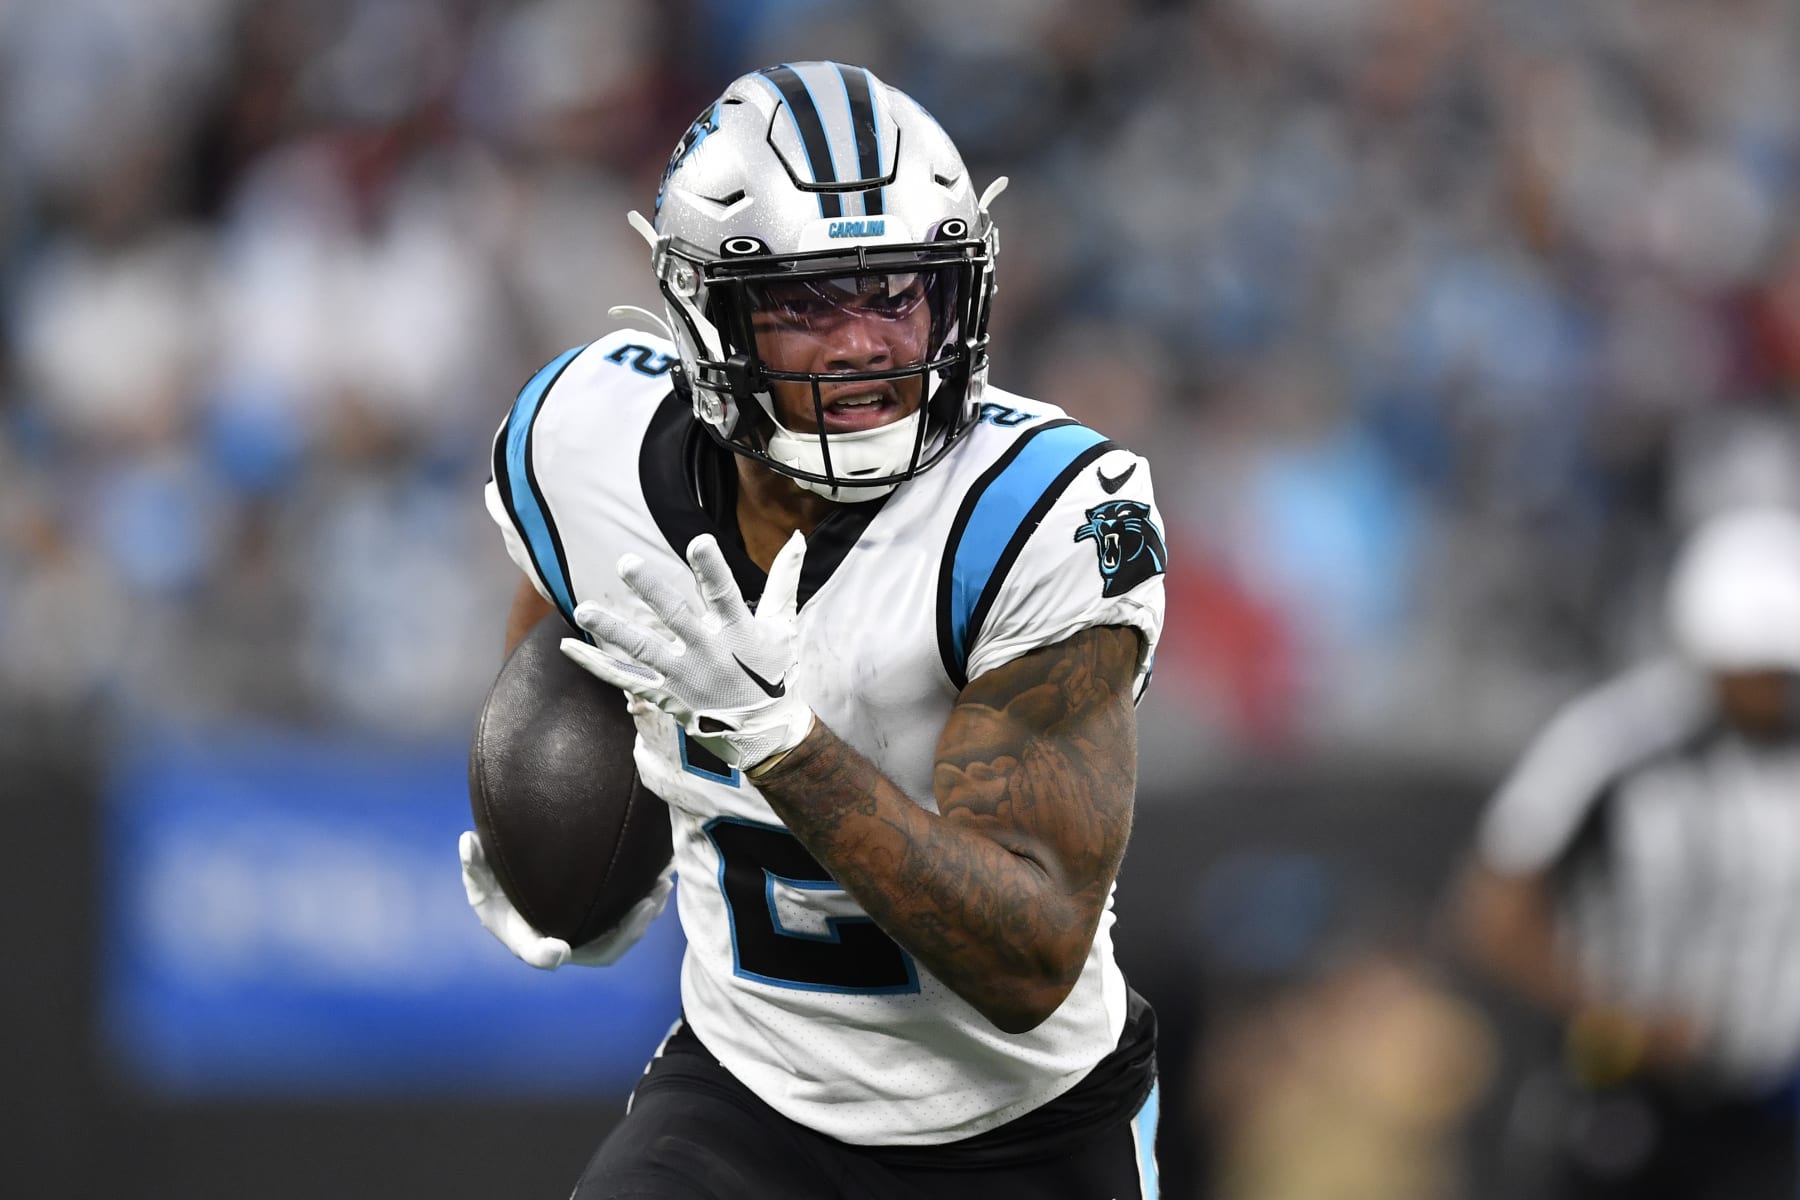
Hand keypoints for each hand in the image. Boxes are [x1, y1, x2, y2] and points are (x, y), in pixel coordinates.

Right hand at [458, 831, 672, 967]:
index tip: (556, 950)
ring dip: (646, 915)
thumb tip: (467, 840)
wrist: (521, 898)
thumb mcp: (481, 880)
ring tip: (665, 884)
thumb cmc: (499, 892)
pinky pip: (630, 921)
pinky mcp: (604, 927)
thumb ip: (475, 864)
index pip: (535, 954)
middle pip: (600, 951)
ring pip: (622, 937)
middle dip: (628, 931)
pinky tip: (664, 875)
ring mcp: (586, 939)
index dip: (545, 956)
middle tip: (648, 903)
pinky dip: (649, 902)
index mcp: (528, 940)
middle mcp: (562, 947)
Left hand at [561, 531, 815, 770]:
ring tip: (584, 610)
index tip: (698, 541)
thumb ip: (784, 580)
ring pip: (642, 650)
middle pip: (676, 617)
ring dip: (612, 629)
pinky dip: (594, 665)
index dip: (711, 569)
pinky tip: (568, 647)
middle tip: (627, 563)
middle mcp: (708, 653)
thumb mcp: (784, 626)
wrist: (765, 735)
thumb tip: (797, 538)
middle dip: (651, 590)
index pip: (724, 594)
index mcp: (738, 632)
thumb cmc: (774, 673)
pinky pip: (624, 679)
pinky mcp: (665, 696)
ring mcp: (683, 677)